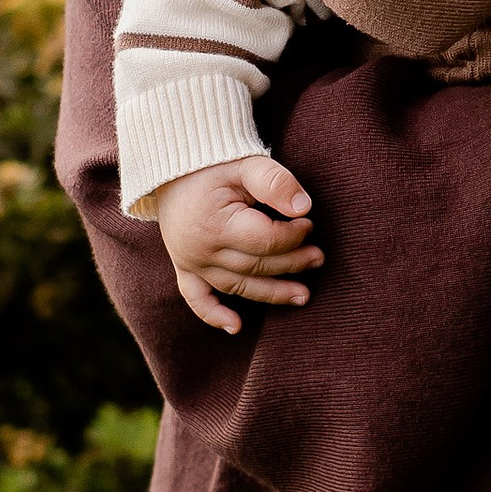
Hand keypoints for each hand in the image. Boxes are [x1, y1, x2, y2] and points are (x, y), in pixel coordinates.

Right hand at [152, 153, 322, 334]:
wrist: (171, 169)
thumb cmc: (214, 164)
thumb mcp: (246, 164)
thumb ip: (275, 182)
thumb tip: (304, 209)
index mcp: (215, 224)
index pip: (266, 242)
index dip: (294, 236)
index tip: (309, 223)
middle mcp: (200, 250)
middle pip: (256, 267)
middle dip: (292, 263)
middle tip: (319, 258)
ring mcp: (190, 262)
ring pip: (238, 286)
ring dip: (271, 294)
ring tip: (303, 295)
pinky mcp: (185, 268)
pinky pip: (197, 298)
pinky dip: (213, 315)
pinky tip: (236, 327)